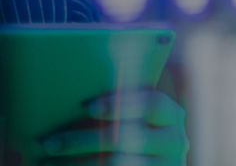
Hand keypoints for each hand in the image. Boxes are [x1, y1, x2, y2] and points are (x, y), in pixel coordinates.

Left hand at [39, 89, 187, 165]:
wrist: (153, 161)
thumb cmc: (138, 132)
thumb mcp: (140, 116)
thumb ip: (124, 104)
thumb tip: (77, 88)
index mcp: (171, 114)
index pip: (152, 104)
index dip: (122, 104)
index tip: (88, 107)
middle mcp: (175, 139)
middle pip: (128, 137)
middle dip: (83, 140)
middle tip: (49, 143)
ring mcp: (167, 162)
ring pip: (117, 162)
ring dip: (77, 162)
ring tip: (49, 161)